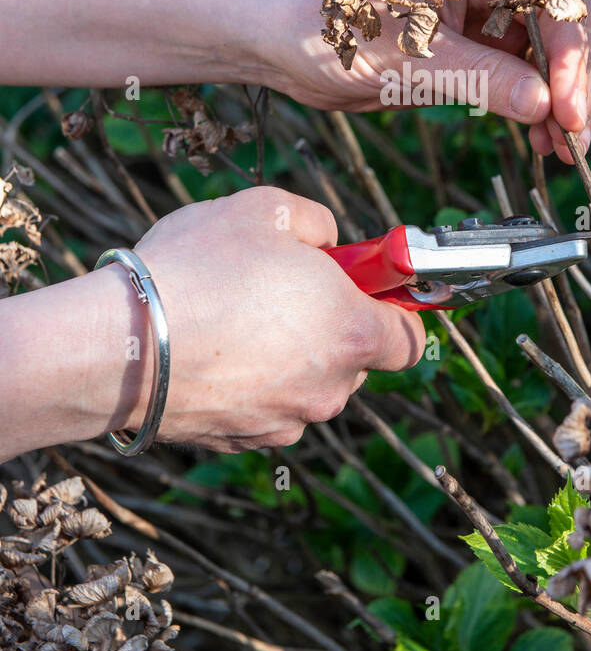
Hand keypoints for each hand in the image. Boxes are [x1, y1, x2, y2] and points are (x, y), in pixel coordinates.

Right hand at [100, 188, 424, 452]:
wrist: (120, 345)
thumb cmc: (199, 269)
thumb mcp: (267, 209)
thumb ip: (317, 223)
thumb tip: (326, 241)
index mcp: (352, 333)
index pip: (410, 340)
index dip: (393, 308)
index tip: (365, 286)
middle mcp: (328, 388)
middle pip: (352, 360)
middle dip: (329, 326)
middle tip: (283, 288)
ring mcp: (283, 421)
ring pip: (304, 384)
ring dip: (284, 356)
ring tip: (231, 316)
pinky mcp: (239, 441)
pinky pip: (260, 405)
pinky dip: (246, 382)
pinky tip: (207, 349)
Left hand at [256, 0, 590, 163]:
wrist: (281, 41)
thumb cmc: (330, 24)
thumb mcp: (411, 58)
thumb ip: (481, 78)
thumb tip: (542, 104)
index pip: (555, 3)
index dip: (572, 59)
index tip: (568, 110)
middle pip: (565, 30)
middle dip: (577, 85)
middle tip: (575, 138)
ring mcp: (484, 20)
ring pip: (549, 60)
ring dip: (562, 104)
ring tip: (562, 150)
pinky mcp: (471, 53)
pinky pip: (521, 80)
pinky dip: (536, 111)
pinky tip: (540, 140)